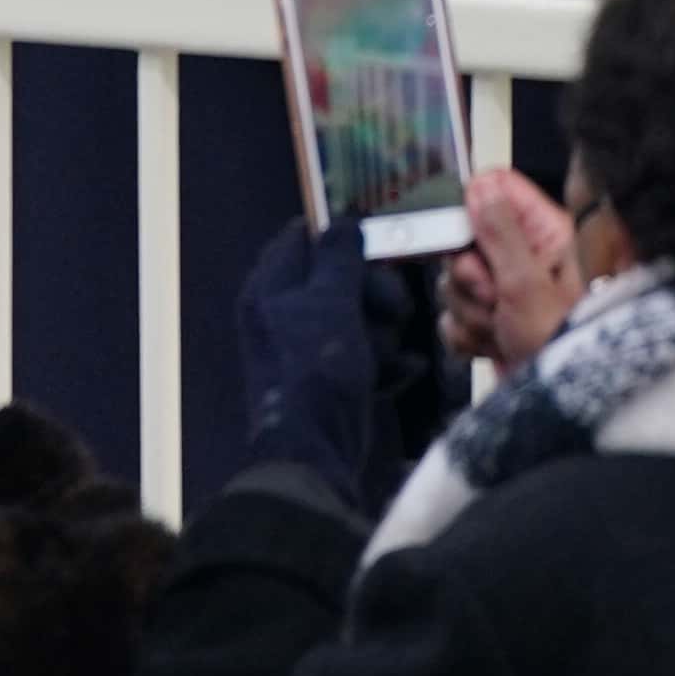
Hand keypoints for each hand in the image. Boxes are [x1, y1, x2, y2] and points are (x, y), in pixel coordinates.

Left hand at [233, 221, 462, 510]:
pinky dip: (381, 363)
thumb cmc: (316, 369)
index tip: (381, 248)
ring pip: (354, 319)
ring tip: (389, 352)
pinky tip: (404, 371)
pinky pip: (360, 357)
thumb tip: (340, 220)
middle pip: (337, 280)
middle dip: (373, 293)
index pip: (302, 239)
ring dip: (380, 332)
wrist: (315, 455)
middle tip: (395, 310)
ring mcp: (304, 351)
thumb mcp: (329, 304)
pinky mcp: (326, 382)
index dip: (342, 240)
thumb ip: (337, 259)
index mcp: (270, 288)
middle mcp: (282, 314)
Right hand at [437, 168, 577, 375]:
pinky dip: (468, 335)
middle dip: (468, 276)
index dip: (473, 209)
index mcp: (547, 235)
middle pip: (465, 240)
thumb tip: (480, 189)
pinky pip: (455, 318)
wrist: (568, 410)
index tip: (469, 239)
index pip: (498, 190)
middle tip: (495, 295)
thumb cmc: (567, 345)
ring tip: (504, 330)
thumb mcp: (529, 283)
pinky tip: (494, 346)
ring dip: (470, 311)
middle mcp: (528, 259)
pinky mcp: (493, 324)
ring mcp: (509, 293)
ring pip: (455, 283)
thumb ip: (500, 233)